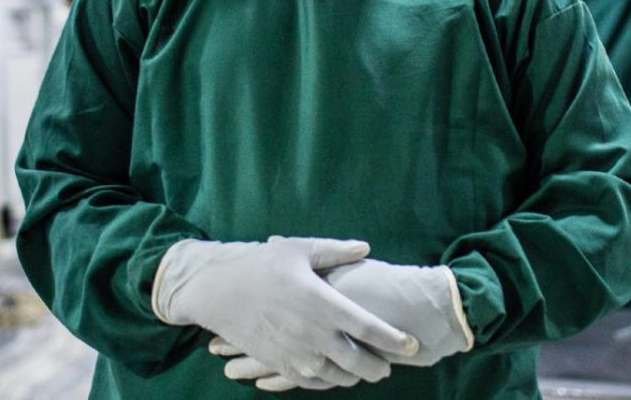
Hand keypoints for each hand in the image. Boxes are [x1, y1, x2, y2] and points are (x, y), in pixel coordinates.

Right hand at [153, 237, 418, 389]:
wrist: (218, 290)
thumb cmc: (261, 264)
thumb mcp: (299, 250)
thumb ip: (336, 251)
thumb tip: (365, 248)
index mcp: (323, 303)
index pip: (369, 328)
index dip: (394, 339)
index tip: (412, 343)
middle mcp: (314, 334)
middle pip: (359, 361)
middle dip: (379, 366)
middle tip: (390, 364)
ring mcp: (297, 354)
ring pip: (338, 376)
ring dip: (355, 376)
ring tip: (363, 369)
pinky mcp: (280, 364)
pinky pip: (312, 383)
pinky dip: (328, 382)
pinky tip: (335, 375)